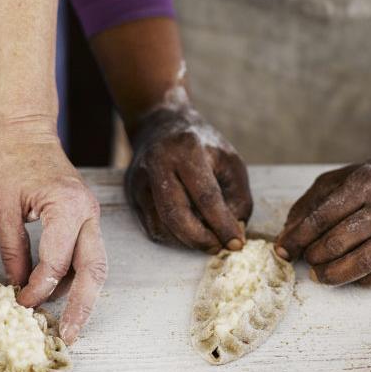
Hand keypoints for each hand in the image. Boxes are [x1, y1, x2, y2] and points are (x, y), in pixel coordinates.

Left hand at [0, 121, 106, 344]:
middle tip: (71, 336)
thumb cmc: (9, 158)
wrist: (25, 127)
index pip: (57, 262)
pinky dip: (76, 275)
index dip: (38, 289)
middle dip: (84, 306)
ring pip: (96, 263)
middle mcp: (87, 212)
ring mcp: (91, 214)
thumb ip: (13, 249)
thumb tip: (19, 287)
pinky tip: (61, 293)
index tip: (19, 304)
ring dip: (83, 293)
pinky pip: (87, 252)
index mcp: (66, 206)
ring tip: (69, 323)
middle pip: (94, 269)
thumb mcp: (2, 206)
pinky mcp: (85, 216)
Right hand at [125, 104, 251, 251]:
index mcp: (187, 150)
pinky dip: (173, 236)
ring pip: (161, 225)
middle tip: (217, 248)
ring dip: (186, 241)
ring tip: (206, 238)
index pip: (205, 195)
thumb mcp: (229, 160)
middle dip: (199, 239)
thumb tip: (234, 232)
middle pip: (175, 214)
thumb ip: (238, 196)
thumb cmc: (202, 145)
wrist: (160, 123)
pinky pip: (152, 225)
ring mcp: (140, 179)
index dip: (222, 224)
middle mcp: (158, 163)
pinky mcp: (132, 192)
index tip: (236, 243)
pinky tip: (188, 231)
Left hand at [277, 152, 370, 285]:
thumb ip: (310, 204)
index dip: (297, 238)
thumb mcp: (340, 179)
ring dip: (334, 274)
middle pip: (339, 241)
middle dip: (314, 256)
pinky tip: (349, 276)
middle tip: (305, 260)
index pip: (322, 217)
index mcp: (364, 183)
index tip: (281, 250)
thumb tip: (286, 235)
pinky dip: (363, 281)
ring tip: (319, 274)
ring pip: (363, 262)